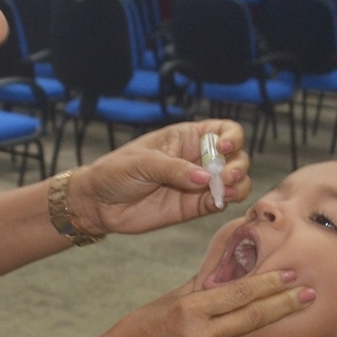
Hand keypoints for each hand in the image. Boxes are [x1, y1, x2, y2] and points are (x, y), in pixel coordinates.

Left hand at [68, 120, 251, 234]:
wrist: (99, 203)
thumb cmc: (116, 172)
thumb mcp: (142, 163)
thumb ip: (174, 169)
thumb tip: (205, 178)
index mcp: (186, 137)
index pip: (223, 130)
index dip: (232, 137)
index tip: (224, 149)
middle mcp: (197, 158)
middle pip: (235, 156)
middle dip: (238, 164)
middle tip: (224, 176)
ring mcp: (198, 183)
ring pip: (234, 181)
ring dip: (238, 184)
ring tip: (224, 190)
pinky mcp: (194, 206)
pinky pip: (220, 202)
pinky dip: (226, 201)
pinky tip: (218, 201)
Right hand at [87, 269, 314, 336]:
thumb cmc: (137, 330)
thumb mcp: (167, 301)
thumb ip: (201, 286)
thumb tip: (229, 264)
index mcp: (190, 311)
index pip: (240, 294)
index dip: (269, 284)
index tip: (292, 275)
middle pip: (254, 319)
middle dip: (285, 305)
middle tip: (309, 294)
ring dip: (241, 336)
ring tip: (217, 333)